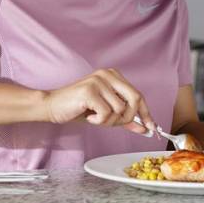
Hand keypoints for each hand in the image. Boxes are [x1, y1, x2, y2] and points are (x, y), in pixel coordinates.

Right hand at [37, 68, 154, 135]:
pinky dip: (99, 121)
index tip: (152, 127)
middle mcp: (108, 74)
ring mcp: (99, 81)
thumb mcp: (105, 113)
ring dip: (109, 121)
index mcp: (113, 76)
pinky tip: (88, 117)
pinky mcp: (90, 91)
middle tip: (112, 123)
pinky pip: (107, 113)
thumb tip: (145, 128)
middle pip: (135, 99)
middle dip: (128, 118)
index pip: (138, 95)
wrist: (52, 106)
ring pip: (120, 110)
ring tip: (95, 118)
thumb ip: (124, 118)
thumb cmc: (78, 109)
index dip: (146, 113)